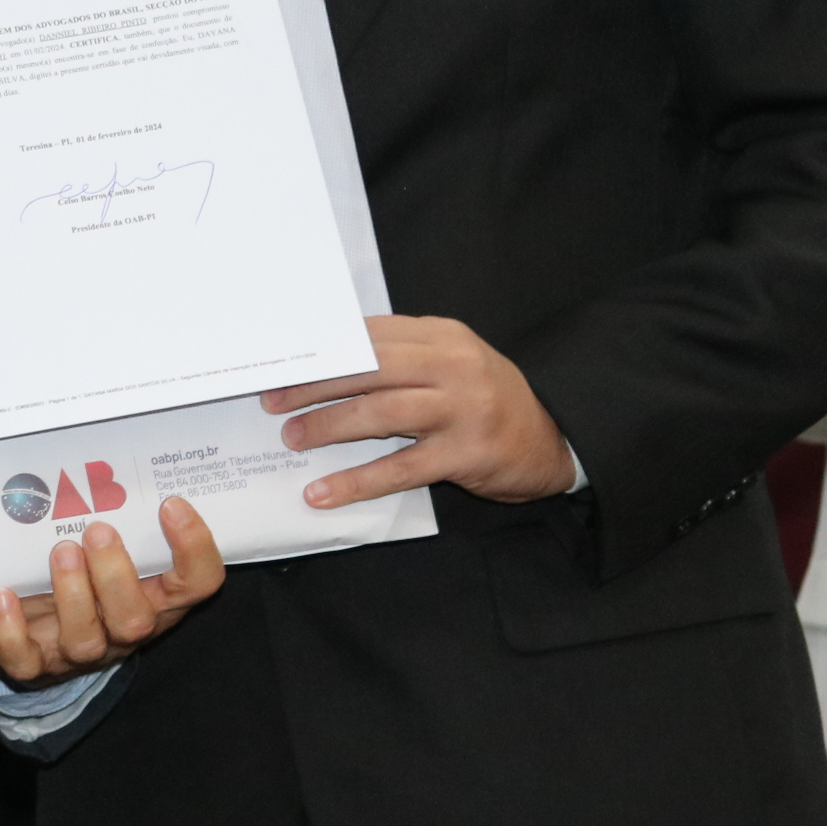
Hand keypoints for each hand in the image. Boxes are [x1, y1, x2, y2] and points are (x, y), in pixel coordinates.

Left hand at [0, 496, 222, 687]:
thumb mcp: (118, 547)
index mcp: (158, 597)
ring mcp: (82, 650)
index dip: (194, 548)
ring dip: (72, 594)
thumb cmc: (92, 575)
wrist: (46, 631)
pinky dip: (11, 630)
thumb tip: (108, 449)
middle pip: (135, 620)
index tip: (171, 503)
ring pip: (85, 639)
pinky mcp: (37, 663)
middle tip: (98, 530)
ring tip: (61, 551)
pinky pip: (24, 659)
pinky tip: (4, 594)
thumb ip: (122, 514)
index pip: (198, 582)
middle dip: (115, 575)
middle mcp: (126, 628)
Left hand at [263, 315, 576, 508]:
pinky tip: (323, 491)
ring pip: (380, 413)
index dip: (323, 348)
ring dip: (328, 425)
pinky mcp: (465, 455)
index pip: (370, 334)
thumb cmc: (488, 399)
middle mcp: (452, 366)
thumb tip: (328, 358)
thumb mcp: (451, 362)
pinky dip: (356, 481)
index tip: (284, 359)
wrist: (554, 438)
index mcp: (443, 337)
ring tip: (292, 437)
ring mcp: (461, 410)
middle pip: (368, 368)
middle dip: (314, 383)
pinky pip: (400, 469)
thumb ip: (403, 355)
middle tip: (273, 399)